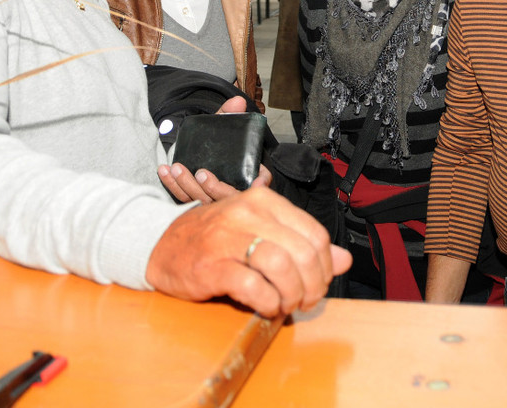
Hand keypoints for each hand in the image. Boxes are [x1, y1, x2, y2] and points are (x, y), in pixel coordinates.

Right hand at [145, 187, 351, 316]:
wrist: (161, 244)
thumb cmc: (214, 239)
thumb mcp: (261, 231)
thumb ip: (302, 244)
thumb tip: (345, 259)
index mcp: (263, 200)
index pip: (314, 232)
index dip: (325, 264)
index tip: (319, 281)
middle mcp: (247, 213)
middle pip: (303, 252)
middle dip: (313, 285)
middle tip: (306, 299)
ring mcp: (228, 238)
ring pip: (283, 267)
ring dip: (292, 295)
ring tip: (287, 304)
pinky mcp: (212, 266)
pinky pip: (254, 287)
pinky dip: (268, 303)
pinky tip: (266, 307)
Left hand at [158, 96, 265, 201]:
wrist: (202, 149)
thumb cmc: (219, 141)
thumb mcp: (225, 126)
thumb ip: (230, 114)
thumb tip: (238, 101)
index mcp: (248, 174)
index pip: (260, 182)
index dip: (261, 183)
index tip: (258, 182)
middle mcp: (232, 190)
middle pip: (226, 196)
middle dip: (212, 188)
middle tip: (199, 173)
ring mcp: (212, 197)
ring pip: (202, 200)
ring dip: (187, 186)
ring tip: (177, 168)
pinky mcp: (194, 198)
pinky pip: (183, 197)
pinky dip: (172, 185)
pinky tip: (164, 171)